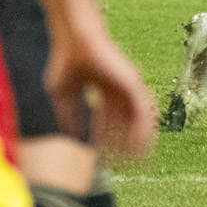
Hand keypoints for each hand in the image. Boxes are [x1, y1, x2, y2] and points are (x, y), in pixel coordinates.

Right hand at [44, 29, 156, 161]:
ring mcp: (128, 87)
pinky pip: (143, 111)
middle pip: (126, 125)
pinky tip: (137, 148)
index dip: (107, 142)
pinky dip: (142, 130)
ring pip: (138, 121)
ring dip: (135, 143)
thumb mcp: (63, 96)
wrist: (74, 41)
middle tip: (119, 166)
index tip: (103, 160)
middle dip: (122, 147)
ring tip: (131, 163)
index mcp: (106, 91)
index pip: (111, 123)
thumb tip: (71, 140)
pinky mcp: (133, 84)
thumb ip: (70, 116)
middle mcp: (120, 90)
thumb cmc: (66, 61)